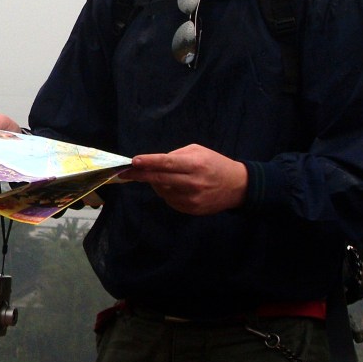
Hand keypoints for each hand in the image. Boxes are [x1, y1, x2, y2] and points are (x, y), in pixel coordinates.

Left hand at [121, 144, 246, 214]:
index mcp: (195, 165)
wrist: (237, 187)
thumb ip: (176, 156)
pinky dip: (165, 192)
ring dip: (154, 183)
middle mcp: (193, 183)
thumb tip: (154, 162)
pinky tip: (172, 186)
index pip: (167, 163)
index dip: (149, 162)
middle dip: (140, 175)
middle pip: (160, 179)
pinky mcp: (191, 210)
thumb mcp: (198, 151)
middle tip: (124, 172)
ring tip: (157, 176)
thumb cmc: (215, 164)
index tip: (134, 161)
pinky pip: (169, 200)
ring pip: (162, 191)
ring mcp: (192, 199)